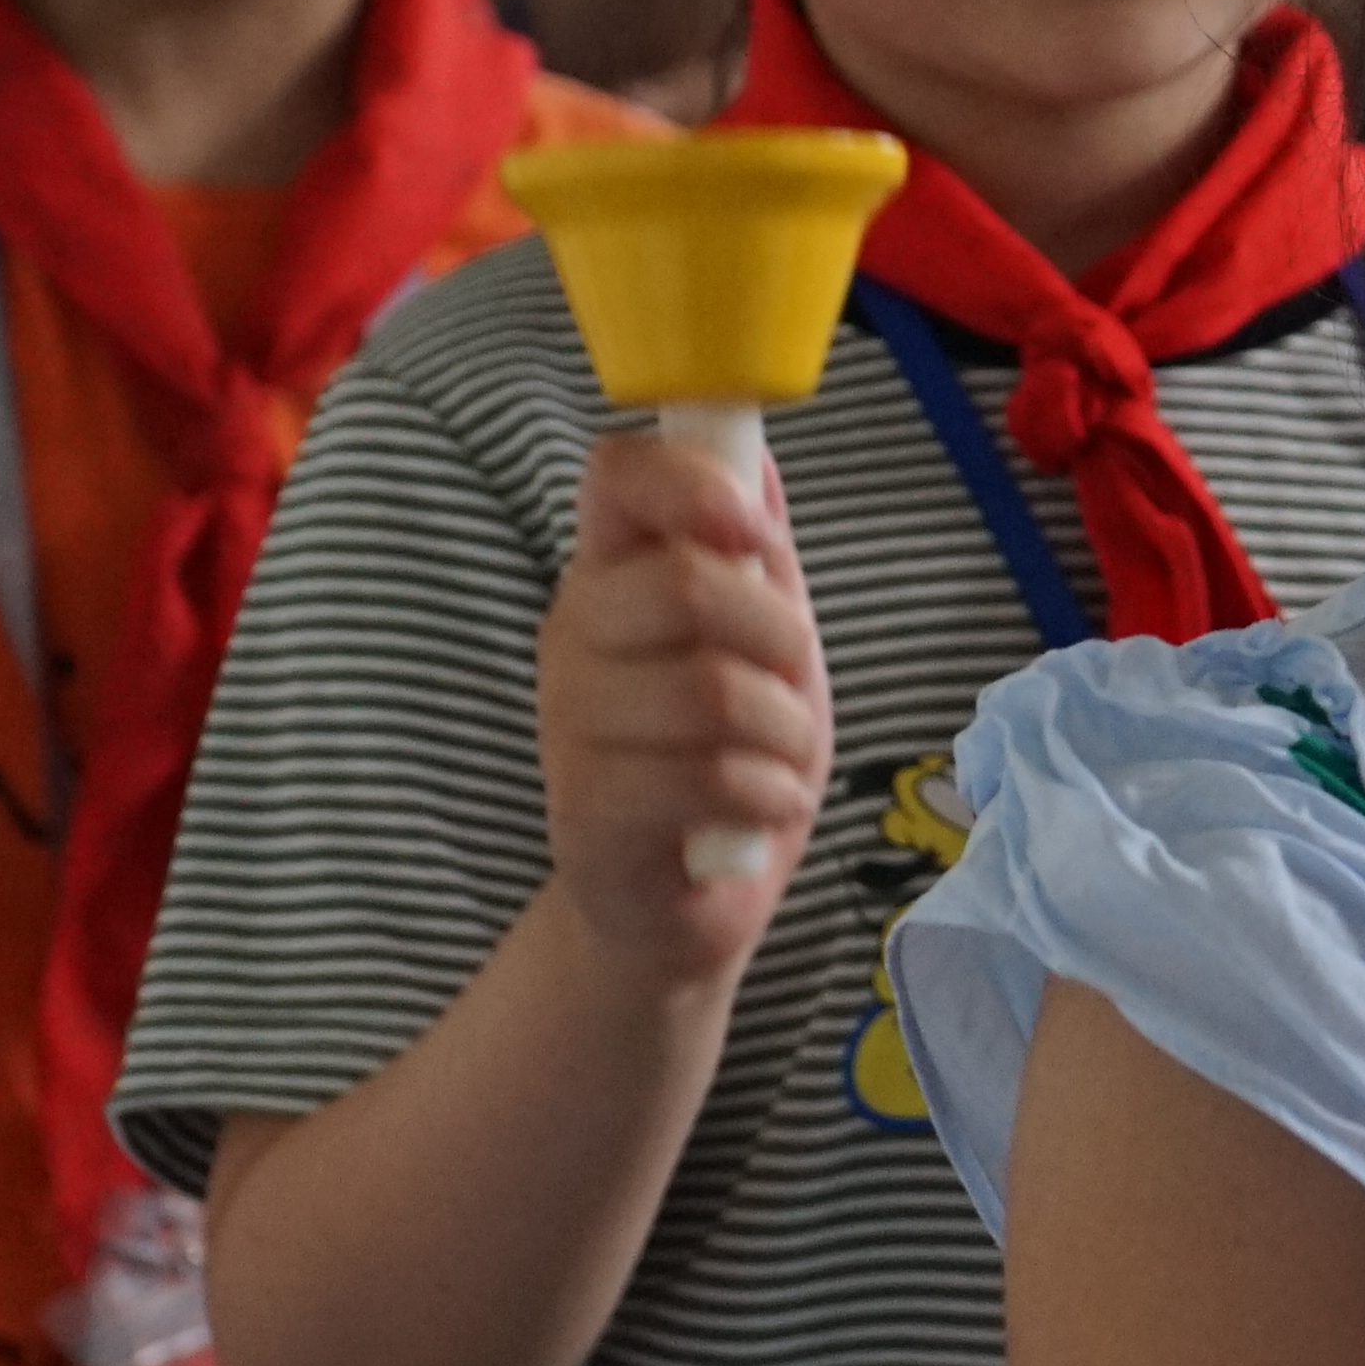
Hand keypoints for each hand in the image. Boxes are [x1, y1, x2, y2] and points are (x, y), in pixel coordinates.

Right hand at [535, 424, 831, 979]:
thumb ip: (755, 557)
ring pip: (710, 690)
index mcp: (608, 577)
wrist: (680, 909)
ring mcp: (570, 729)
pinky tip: (762, 808)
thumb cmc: (723, 759)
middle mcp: (572, 640)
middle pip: (683, 583)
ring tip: (783, 762)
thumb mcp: (761, 647)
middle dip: (780, 636)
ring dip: (785, 732)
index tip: (754, 536)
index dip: (693, 485)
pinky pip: (708, 777)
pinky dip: (768, 793)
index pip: (615, 476)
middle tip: (794, 687)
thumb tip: (757, 457)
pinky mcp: (589, 816)